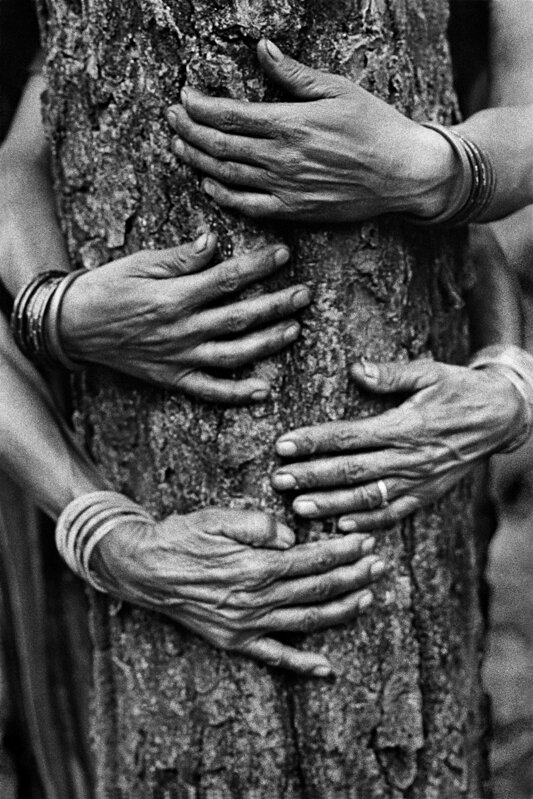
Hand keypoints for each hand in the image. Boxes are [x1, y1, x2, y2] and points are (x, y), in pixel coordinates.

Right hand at [60, 233, 309, 402]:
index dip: (259, 266)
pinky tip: (263, 391)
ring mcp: (179, 357)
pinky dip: (237, 394)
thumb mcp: (140, 263)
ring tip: (295, 330)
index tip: (284, 254)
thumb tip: (214, 242)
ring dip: (268, 343)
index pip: (227, 279)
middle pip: (239, 317)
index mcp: (174, 296)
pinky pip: (209, 390)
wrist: (74, 324)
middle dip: (276, 304)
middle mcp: (181, 329)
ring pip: (234, 354)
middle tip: (305, 294)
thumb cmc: (108, 287)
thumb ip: (180, 258)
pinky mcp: (172, 378)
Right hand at [92, 507, 385, 675]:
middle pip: (317, 589)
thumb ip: (259, 524)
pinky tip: (326, 668)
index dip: (343, 550)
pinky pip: (274, 656)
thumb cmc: (182, 537)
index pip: (312, 559)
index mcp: (255, 566)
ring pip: (307, 621)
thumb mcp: (218, 516)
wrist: (145, 570)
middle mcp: (256, 599)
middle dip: (354, 576)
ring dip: (342, 611)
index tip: (365, 540)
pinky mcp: (235, 640)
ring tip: (368, 598)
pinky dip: (302, 664)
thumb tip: (292, 535)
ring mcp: (247, 625)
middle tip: (379, 564)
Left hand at [167, 39, 456, 222]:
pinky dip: (223, 196)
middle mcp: (282, 158)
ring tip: (178, 146)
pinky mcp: (293, 211)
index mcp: (291, 123)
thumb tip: (262, 50)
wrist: (402, 173)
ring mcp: (285, 188)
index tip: (184, 97)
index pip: (229, 115)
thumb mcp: (338, 89)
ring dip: (197, 161)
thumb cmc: (375, 126)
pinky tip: (208, 185)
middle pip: (219, 145)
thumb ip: (294, 74)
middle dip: (188, 130)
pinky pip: (248, 206)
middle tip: (171, 119)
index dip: (199, 106)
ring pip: (226, 176)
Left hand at [272, 359, 525, 530]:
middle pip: (352, 471)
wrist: (501, 417)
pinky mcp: (427, 493)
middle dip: (312, 476)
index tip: (285, 445)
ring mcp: (418, 480)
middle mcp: (409, 458)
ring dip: (331, 504)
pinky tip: (341, 526)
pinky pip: (394, 513)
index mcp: (405, 426)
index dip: (315, 442)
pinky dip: (368, 522)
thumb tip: (357, 369)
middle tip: (279, 480)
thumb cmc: (459, 389)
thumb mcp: (430, 372)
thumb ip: (392, 374)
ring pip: (368, 498)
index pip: (350, 436)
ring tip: (299, 507)